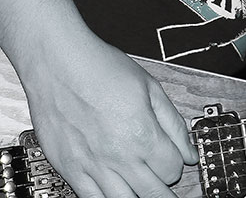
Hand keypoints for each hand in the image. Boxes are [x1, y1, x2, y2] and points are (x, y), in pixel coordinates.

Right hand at [17, 31, 198, 197]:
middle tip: (164, 188)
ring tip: (142, 189)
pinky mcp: (69, 168)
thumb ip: (173, 124)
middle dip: (164, 190)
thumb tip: (189, 152)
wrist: (57, 61)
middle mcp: (119, 155)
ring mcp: (92, 165)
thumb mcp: (149, 87)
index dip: (176, 163)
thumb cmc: (99, 68)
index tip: (171, 158)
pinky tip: (114, 191)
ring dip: (139, 197)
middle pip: (153, 192)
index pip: (172, 169)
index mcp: (143, 134)